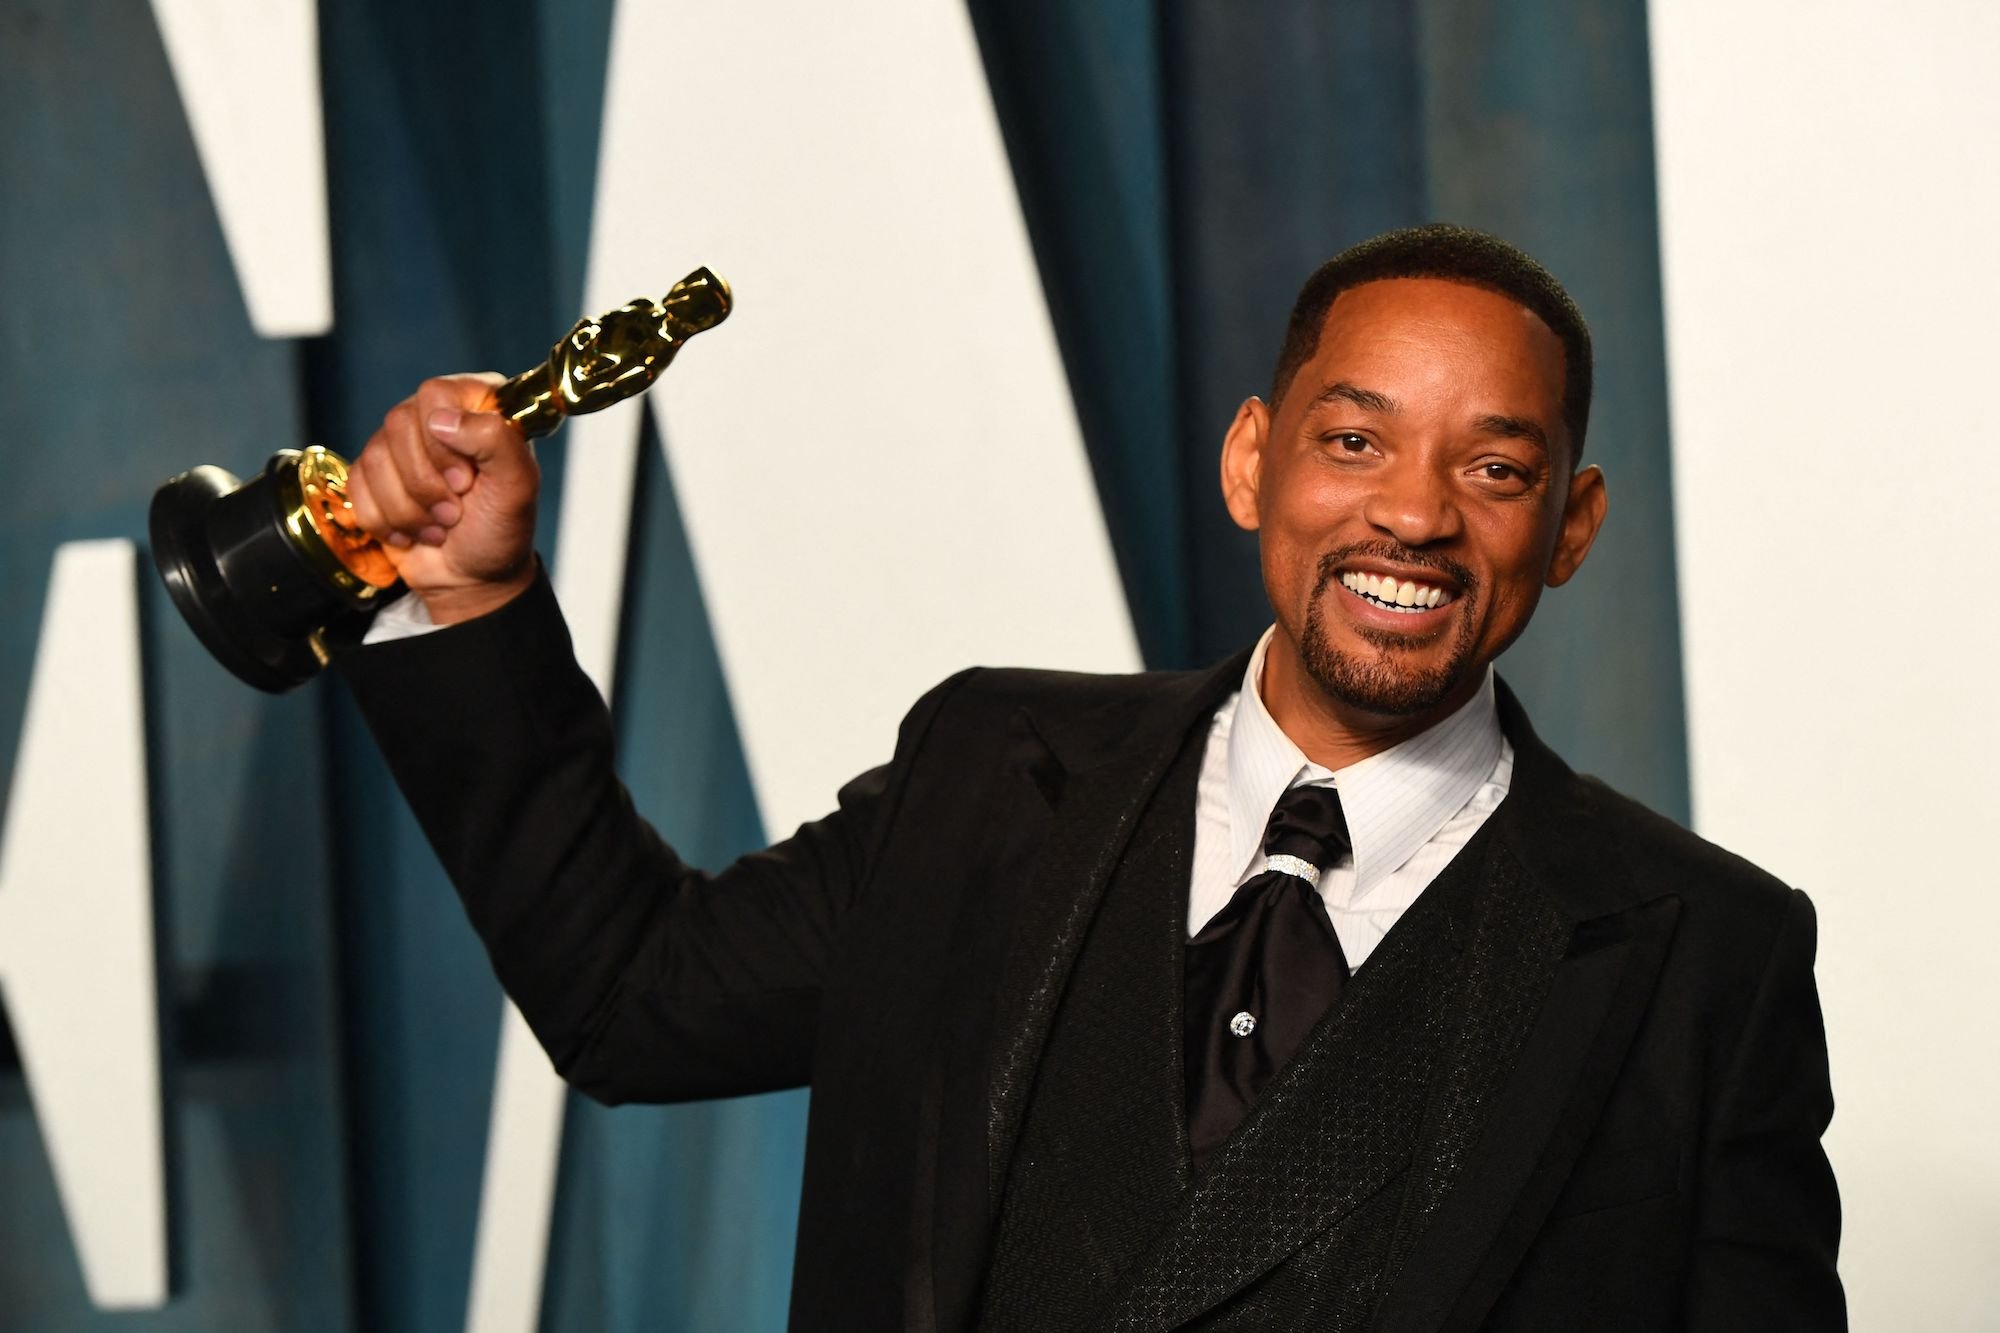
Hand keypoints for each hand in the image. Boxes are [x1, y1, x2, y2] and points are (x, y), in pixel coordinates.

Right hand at [345, 373, 539, 623]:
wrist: (473, 578)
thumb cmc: (501, 530)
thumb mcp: (519, 487)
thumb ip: (496, 441)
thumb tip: (443, 419)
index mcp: (477, 405)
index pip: (435, 394)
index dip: (444, 443)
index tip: (466, 480)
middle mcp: (435, 415)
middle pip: (398, 424)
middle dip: (426, 483)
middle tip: (455, 510)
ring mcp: (401, 444)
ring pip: (375, 457)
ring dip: (409, 508)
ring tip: (441, 524)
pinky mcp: (373, 474)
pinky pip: (357, 485)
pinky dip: (386, 520)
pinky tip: (415, 530)